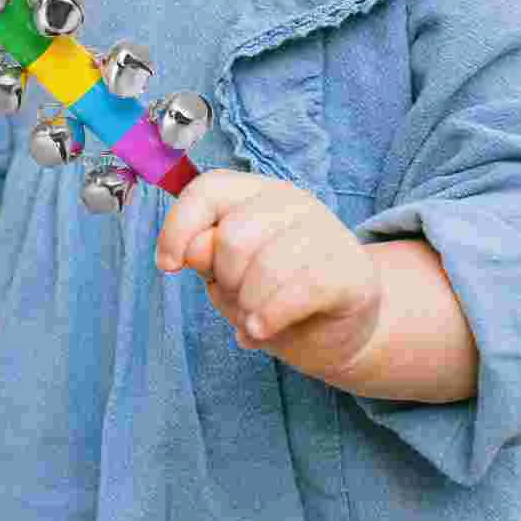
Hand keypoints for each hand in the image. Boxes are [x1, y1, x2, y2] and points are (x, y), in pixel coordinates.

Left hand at [155, 170, 384, 387]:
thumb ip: (208, 256)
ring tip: (256, 319)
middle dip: (225, 280)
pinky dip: (271, 317)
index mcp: (258, 194)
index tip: (168, 265)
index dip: (179, 226)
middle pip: (232, 236)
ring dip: (249, 305)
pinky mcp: (352, 271)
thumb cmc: (277, 297)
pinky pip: (299, 290)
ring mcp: (327, 232)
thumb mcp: (231, 277)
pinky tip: (264, 330)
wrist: (342, 331)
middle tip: (240, 299)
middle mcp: (293, 202)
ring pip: (265, 266)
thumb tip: (192, 249)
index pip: (209, 189)